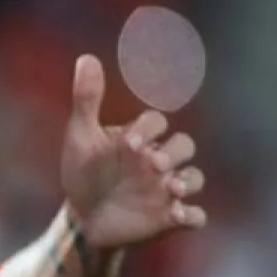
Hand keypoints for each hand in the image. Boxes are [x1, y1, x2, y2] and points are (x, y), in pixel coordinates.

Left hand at [60, 55, 206, 250]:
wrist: (83, 218)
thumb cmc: (85, 173)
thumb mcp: (81, 137)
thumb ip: (86, 100)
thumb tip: (86, 57)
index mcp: (139, 139)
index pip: (155, 122)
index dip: (147, 129)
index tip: (127, 144)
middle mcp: (158, 161)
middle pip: (184, 145)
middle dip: (174, 152)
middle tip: (151, 164)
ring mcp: (166, 189)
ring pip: (195, 177)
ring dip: (188, 180)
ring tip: (171, 189)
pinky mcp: (168, 218)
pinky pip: (195, 216)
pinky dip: (191, 215)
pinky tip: (176, 215)